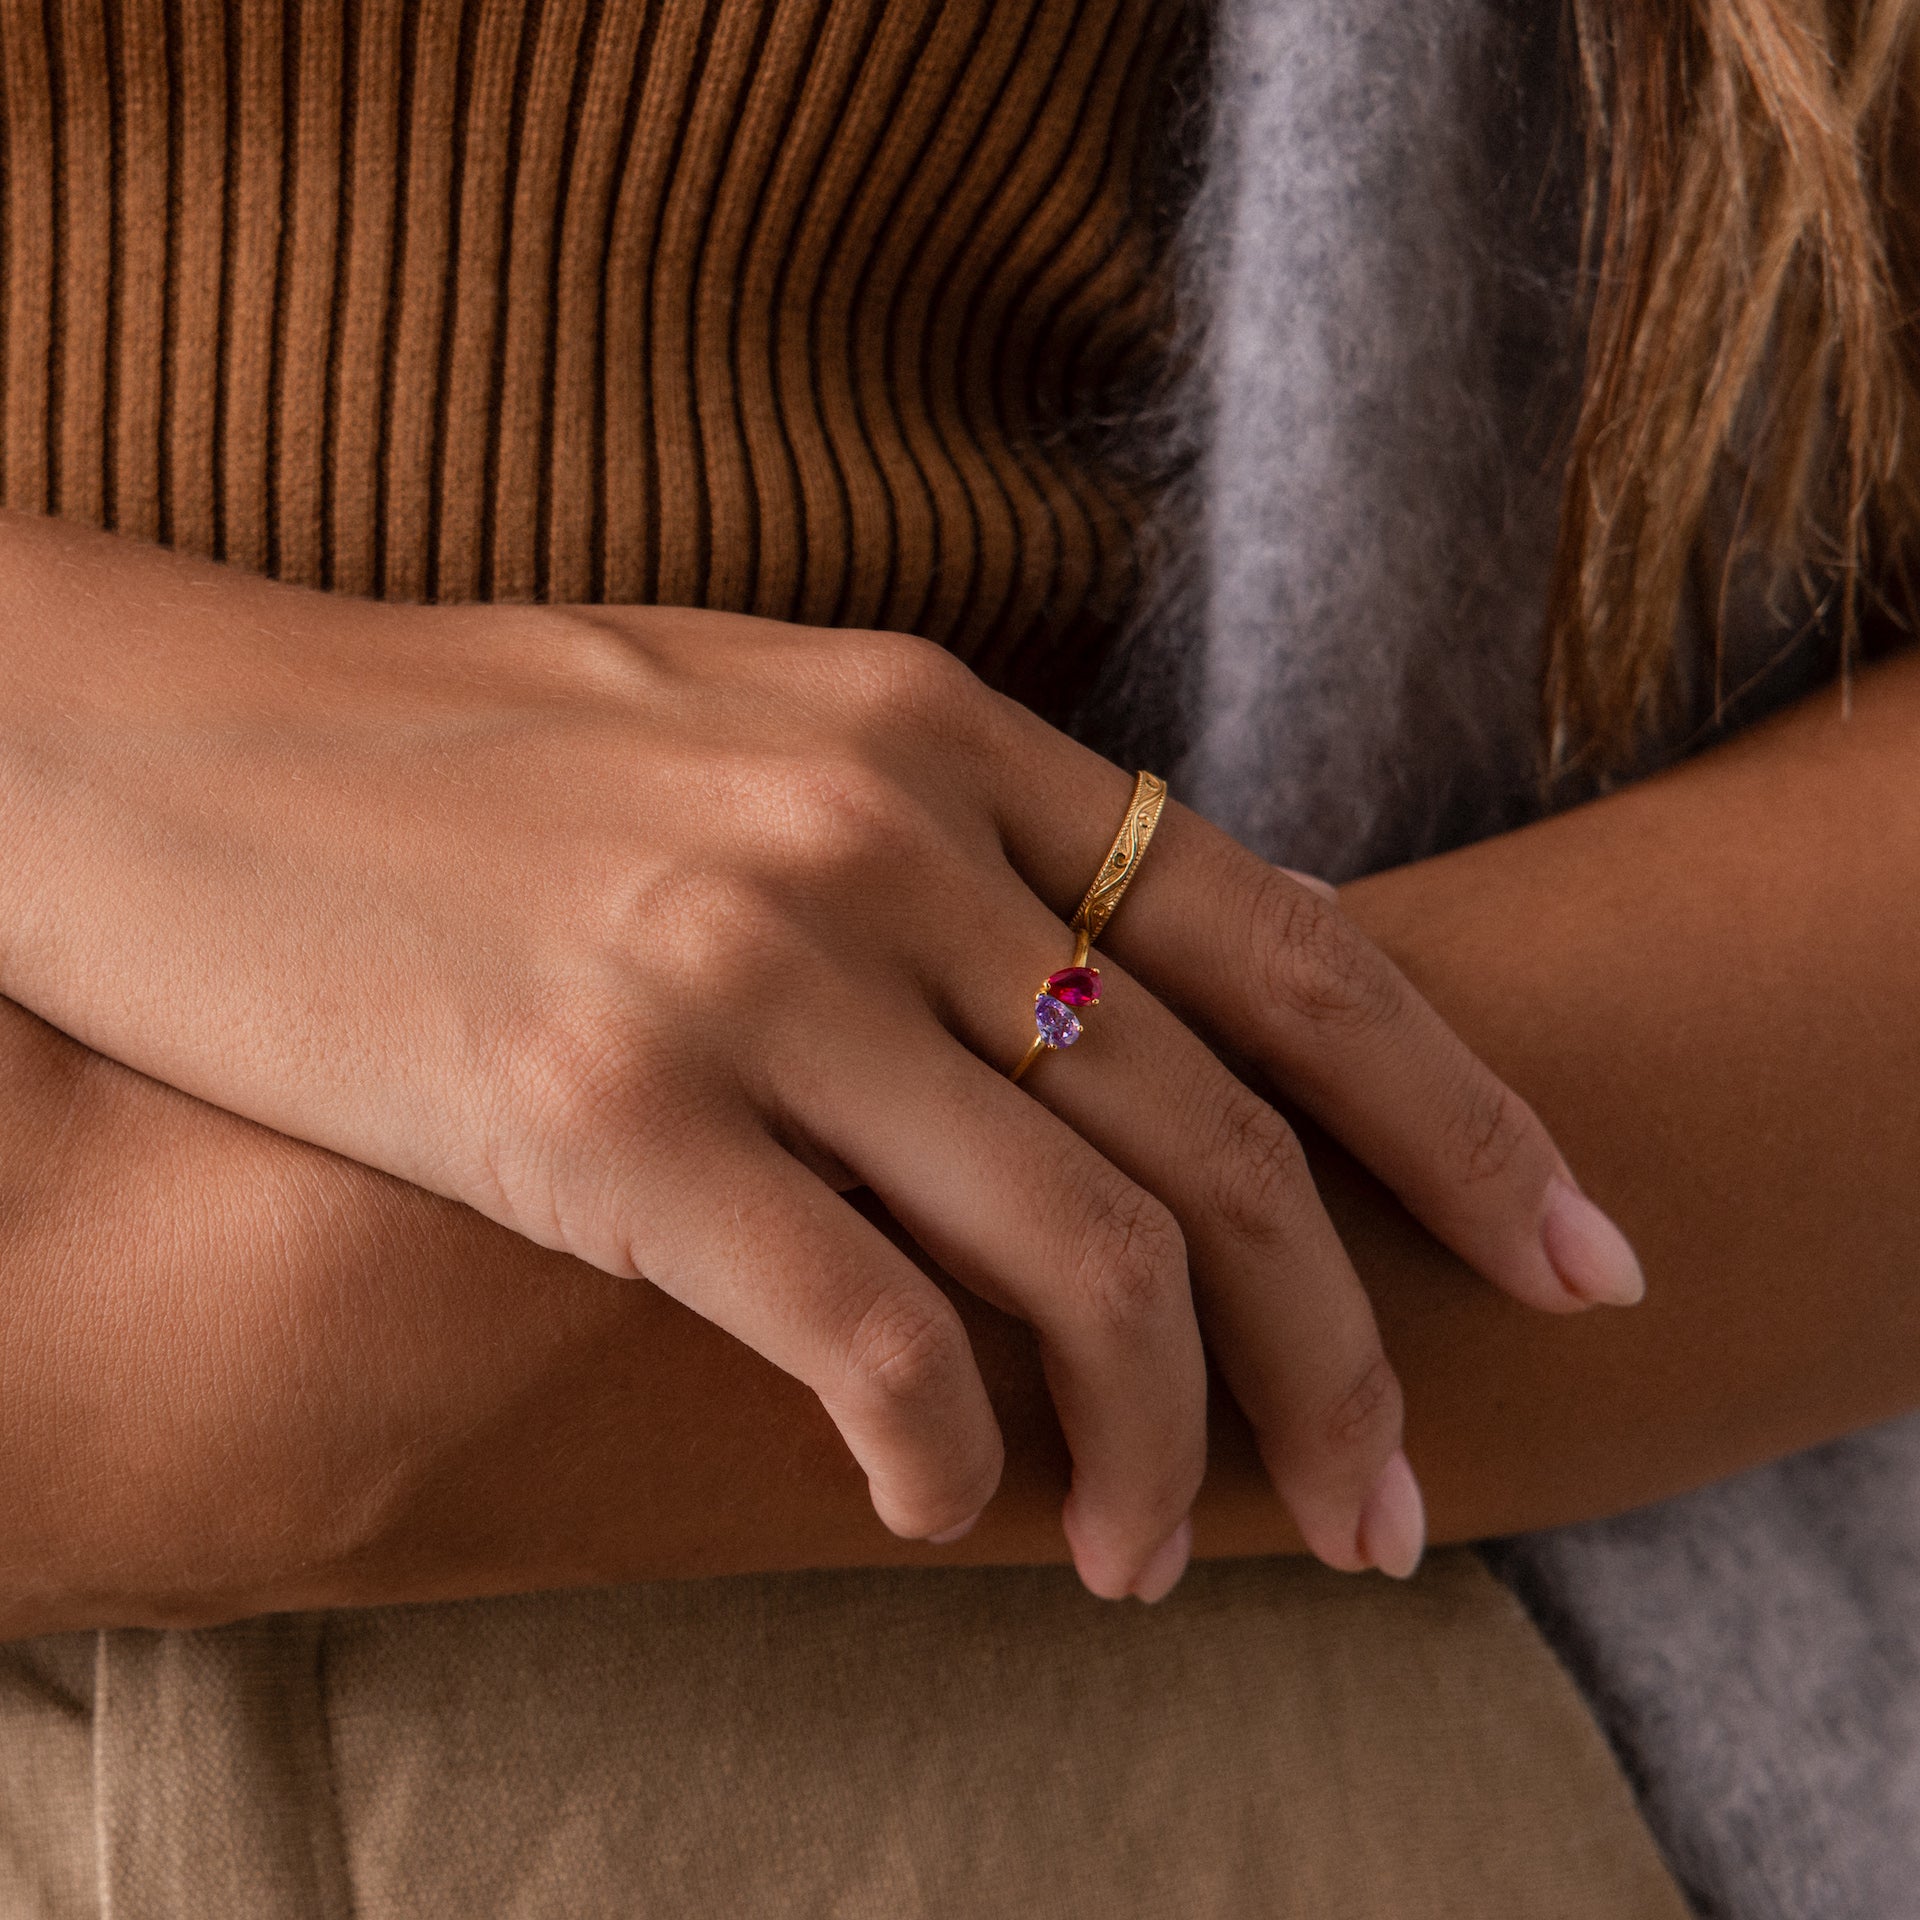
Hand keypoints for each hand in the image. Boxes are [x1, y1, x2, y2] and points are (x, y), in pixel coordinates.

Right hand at [0, 518, 1641, 1599]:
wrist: (160, 740)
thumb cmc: (465, 756)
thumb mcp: (752, 732)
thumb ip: (946, 850)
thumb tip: (1113, 1033)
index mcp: (933, 731)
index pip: (1287, 944)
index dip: (1462, 1119)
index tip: (1577, 1257)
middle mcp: (873, 838)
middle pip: (1218, 1136)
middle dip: (1346, 1351)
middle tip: (1389, 1509)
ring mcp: (745, 971)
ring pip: (1082, 1253)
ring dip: (1157, 1445)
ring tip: (1147, 1563)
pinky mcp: (600, 1113)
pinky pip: (869, 1332)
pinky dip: (947, 1449)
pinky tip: (945, 1507)